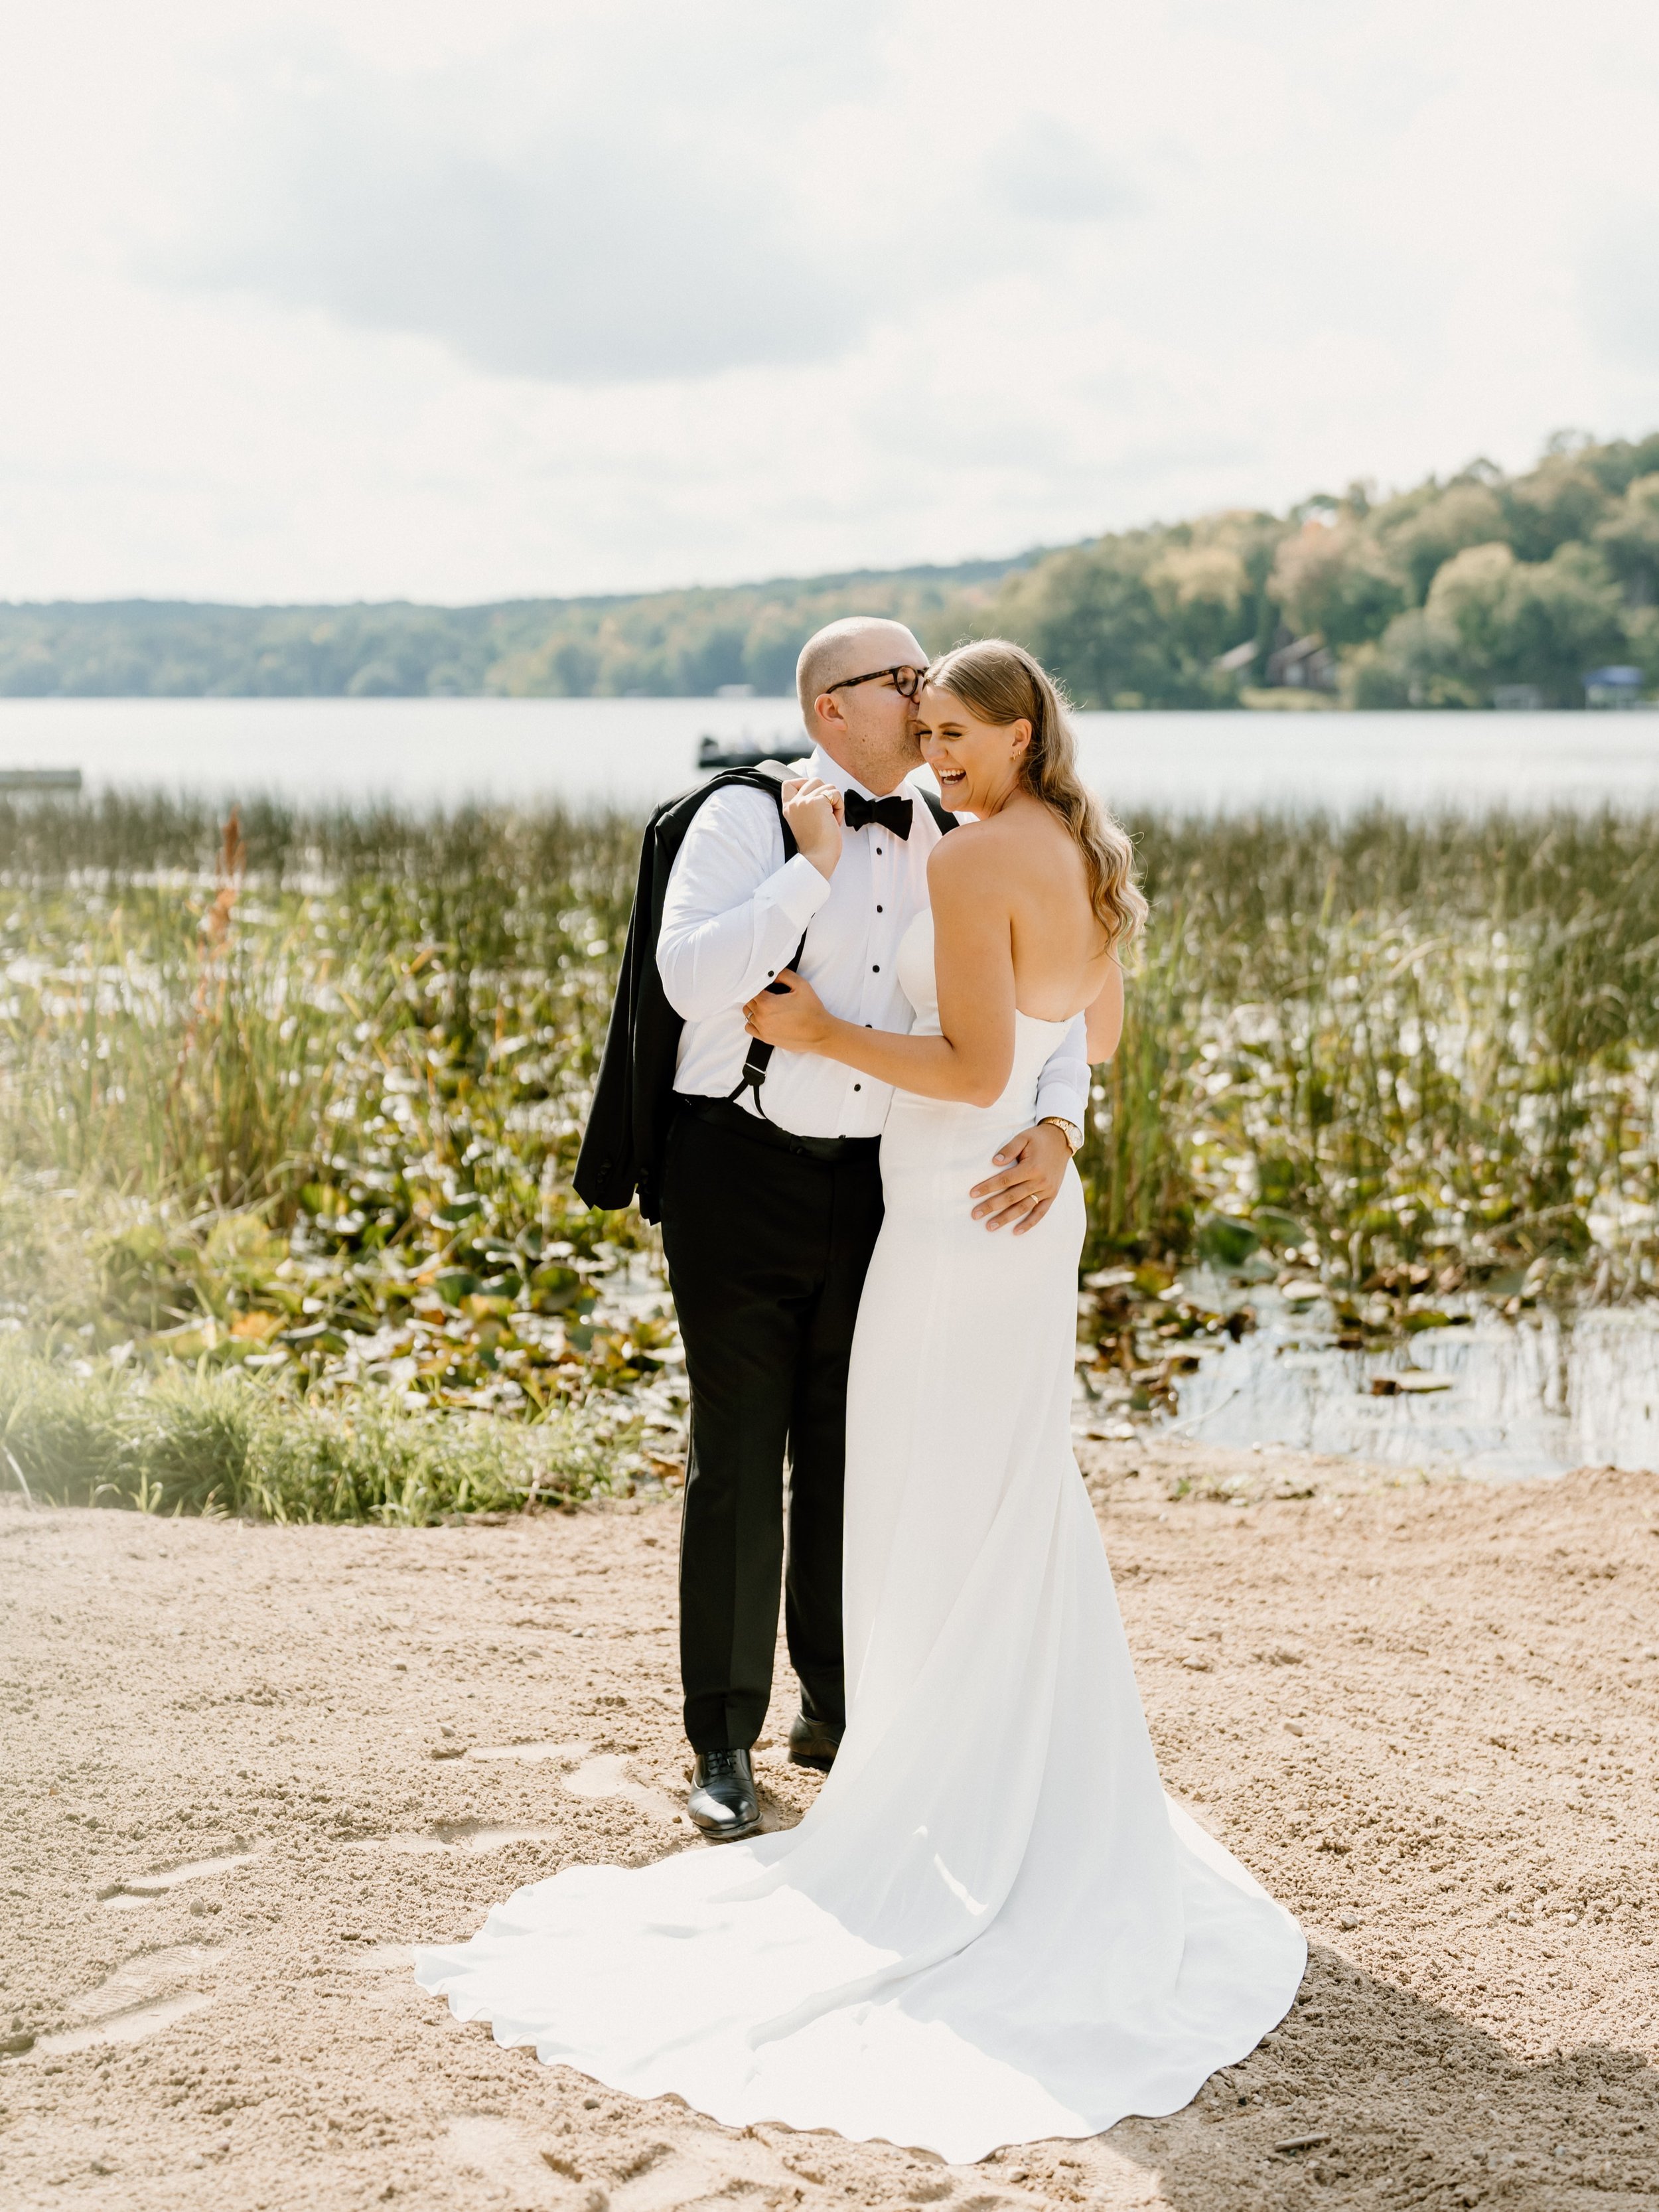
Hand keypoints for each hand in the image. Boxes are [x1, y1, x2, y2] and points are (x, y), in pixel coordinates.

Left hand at [743, 970, 834, 1052]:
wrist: (819, 1033)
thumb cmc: (812, 1010)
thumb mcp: (801, 985)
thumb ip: (784, 975)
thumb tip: (772, 973)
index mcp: (767, 1003)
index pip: (752, 989)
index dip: (758, 984)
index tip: (766, 985)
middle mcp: (761, 1017)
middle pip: (748, 1001)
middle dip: (756, 995)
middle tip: (769, 993)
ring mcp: (762, 1029)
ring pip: (747, 1014)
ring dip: (754, 1008)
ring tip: (767, 1005)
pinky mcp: (766, 1038)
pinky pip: (749, 1027)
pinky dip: (753, 1021)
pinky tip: (764, 1017)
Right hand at [782, 776, 843, 880]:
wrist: (817, 859)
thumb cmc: (816, 846)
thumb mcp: (804, 821)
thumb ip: (807, 806)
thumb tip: (823, 792)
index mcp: (788, 808)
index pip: (788, 783)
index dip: (803, 783)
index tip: (814, 796)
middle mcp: (794, 803)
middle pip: (814, 781)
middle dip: (826, 795)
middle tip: (826, 815)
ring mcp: (805, 801)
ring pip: (828, 786)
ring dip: (834, 802)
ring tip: (830, 820)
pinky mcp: (818, 802)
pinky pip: (836, 794)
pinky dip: (840, 807)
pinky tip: (835, 822)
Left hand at [969, 1120, 1071, 1234]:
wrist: (1062, 1140)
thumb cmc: (1039, 1138)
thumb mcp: (1023, 1137)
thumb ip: (1009, 1149)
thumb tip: (995, 1162)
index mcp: (1031, 1167)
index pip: (1005, 1180)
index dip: (988, 1187)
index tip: (972, 1194)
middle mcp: (1040, 1181)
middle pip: (1011, 1197)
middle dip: (991, 1206)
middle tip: (975, 1215)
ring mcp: (1047, 1190)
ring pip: (1023, 1208)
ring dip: (1006, 1218)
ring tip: (990, 1226)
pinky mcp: (1052, 1195)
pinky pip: (1040, 1213)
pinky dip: (1029, 1223)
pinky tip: (1016, 1232)